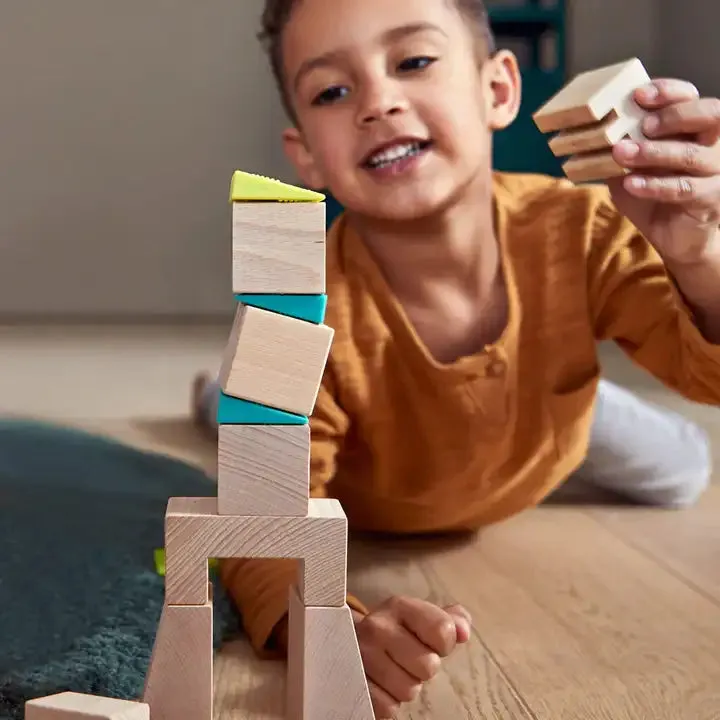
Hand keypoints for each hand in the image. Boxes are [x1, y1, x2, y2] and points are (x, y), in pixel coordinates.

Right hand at [352, 596, 471, 718]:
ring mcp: (361, 656)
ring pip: (409, 690)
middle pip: (428, 665)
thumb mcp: (421, 618)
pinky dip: (389, 702)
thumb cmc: (395, 632)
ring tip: (393, 671)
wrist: (350, 641)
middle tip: (408, 659)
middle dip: (423, 668)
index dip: (444, 643)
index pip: (443, 630)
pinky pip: (389, 707)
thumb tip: (463, 631)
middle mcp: (377, 627)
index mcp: (399, 606)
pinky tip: (381, 684)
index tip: (431, 642)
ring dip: (405, 685)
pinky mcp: (353, 684)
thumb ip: (449, 621)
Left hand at [609, 78, 719, 265]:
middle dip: (674, 115)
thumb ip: (618, 151)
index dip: (668, 91)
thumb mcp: (629, 170)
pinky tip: (632, 183)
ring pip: (691, 154)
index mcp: (691, 128)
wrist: (674, 237)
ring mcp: (714, 170)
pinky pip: (684, 187)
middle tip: (643, 124)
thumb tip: (587, 137)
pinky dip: (655, 184)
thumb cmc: (653, 197)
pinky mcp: (710, 197)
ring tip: (622, 153)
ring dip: (654, 152)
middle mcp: (710, 143)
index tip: (638, 94)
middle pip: (709, 114)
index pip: (689, 97)